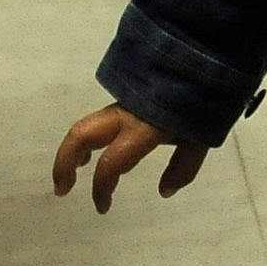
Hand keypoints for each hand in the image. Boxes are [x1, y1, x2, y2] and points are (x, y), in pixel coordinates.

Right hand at [50, 103, 204, 213]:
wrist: (203, 58)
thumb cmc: (205, 99)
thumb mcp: (201, 137)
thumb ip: (183, 167)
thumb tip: (165, 191)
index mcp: (142, 128)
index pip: (110, 164)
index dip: (101, 189)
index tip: (103, 207)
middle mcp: (124, 115)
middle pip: (81, 136)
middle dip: (64, 164)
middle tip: (62, 190)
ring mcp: (122, 104)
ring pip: (85, 126)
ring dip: (73, 151)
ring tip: (71, 174)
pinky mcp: (126, 99)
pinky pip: (98, 121)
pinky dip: (88, 139)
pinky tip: (92, 152)